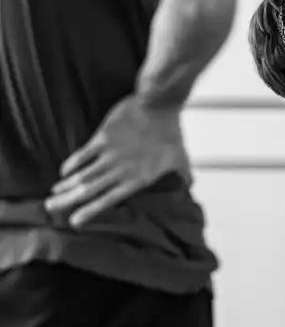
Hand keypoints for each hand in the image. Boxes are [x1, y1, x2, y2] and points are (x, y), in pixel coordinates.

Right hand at [45, 96, 189, 227]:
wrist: (159, 104)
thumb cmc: (172, 132)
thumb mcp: (180, 158)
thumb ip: (183, 175)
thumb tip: (191, 184)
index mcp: (139, 178)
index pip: (110, 200)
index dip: (90, 211)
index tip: (74, 222)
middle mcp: (122, 169)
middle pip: (89, 190)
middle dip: (68, 201)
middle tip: (50, 209)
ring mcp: (111, 153)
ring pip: (83, 175)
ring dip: (66, 186)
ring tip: (53, 194)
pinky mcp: (103, 137)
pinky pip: (83, 154)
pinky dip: (71, 164)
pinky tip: (64, 171)